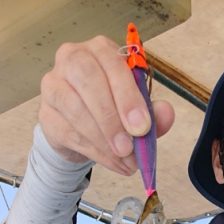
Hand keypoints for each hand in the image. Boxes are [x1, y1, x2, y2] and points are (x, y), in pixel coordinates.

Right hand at [39, 36, 174, 174]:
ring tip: (124, 159)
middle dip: (111, 118)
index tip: (142, 127)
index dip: (128, 96)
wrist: (83, 129)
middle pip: (87, 79)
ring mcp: (54, 85)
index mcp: (101, 50)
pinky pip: (68, 132)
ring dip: (102, 139)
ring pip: (74, 108)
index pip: (112, 64)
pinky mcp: (46, 114)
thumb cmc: (113, 109)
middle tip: (128, 147)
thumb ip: (154, 112)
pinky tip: (112, 162)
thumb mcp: (138, 110)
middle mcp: (73, 59)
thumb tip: (166, 113)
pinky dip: (94, 151)